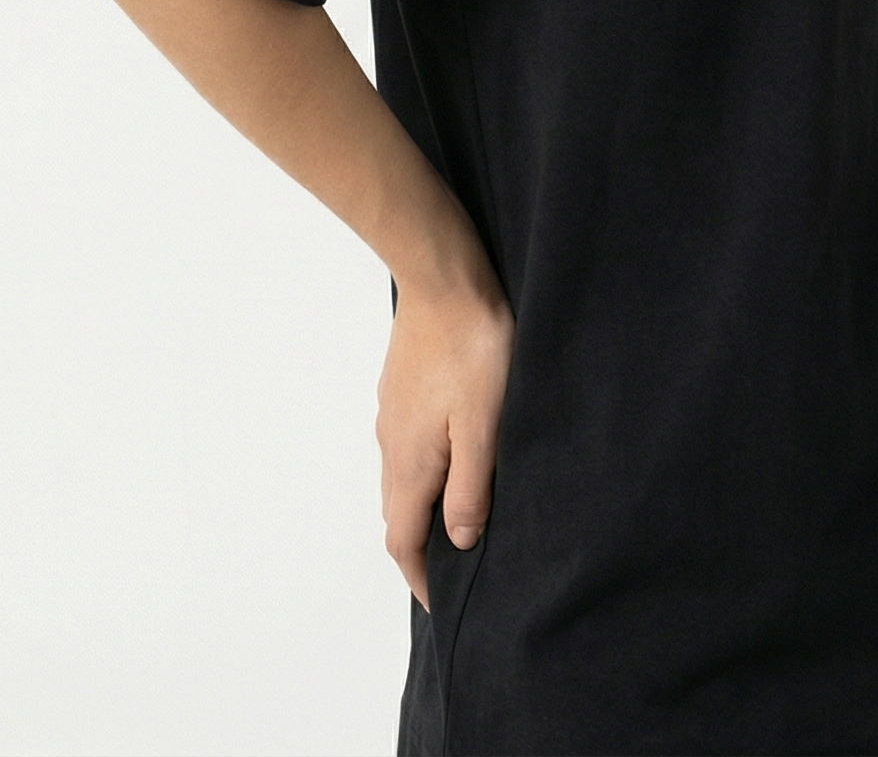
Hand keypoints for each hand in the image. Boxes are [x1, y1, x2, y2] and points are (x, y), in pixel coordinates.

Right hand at [377, 273, 514, 610]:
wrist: (444, 276)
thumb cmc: (472, 346)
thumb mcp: (484, 426)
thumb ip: (469, 488)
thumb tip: (457, 541)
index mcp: (411, 461)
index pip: (402, 539)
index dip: (419, 577)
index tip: (440, 601)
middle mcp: (392, 443)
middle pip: (398, 510)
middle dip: (420, 544)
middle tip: (454, 565)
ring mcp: (392, 413)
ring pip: (402, 475)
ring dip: (423, 502)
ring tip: (458, 514)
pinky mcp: (400, 386)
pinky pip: (407, 443)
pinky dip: (425, 465)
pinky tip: (453, 452)